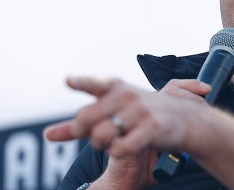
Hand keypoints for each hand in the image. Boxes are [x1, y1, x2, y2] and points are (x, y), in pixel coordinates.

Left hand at [44, 77, 212, 187]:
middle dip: (82, 132)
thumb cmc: (143, 116)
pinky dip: (118, 152)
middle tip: (94, 136)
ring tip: (112, 142)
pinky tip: (128, 146)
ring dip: (101, 145)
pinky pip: (120, 148)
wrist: (186, 120)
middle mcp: (127, 95)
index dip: (81, 82)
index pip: (96, 83)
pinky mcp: (152, 128)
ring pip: (101, 135)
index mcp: (116, 87)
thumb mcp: (114, 112)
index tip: (68, 81)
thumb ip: (80, 124)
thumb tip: (47, 135)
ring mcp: (140, 111)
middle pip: (85, 118)